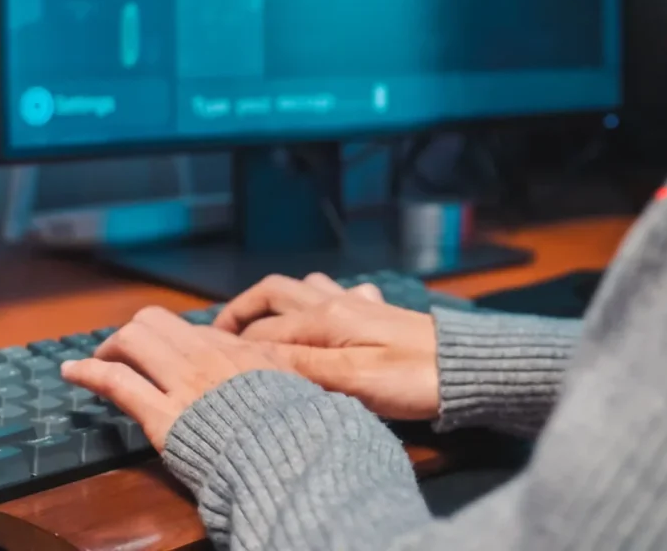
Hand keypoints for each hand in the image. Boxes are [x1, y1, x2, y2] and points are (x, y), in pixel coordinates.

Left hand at [62, 306, 294, 450]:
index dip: (169, 338)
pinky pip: (117, 381)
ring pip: (133, 339)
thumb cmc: (291, 420)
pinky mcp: (161, 414)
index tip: (162, 351)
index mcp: (235, 347)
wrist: (283, 449)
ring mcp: (181, 381)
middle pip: (154, 321)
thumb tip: (265, 360)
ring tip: (97, 361)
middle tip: (123, 353)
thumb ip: (271, 363)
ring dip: (109, 348)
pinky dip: (88, 372)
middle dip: (133, 333)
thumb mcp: (291, 378)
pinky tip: (71, 372)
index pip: (189, 329)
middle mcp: (204, 354)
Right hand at [214, 273, 439, 420]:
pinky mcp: (377, 313)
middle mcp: (336, 301)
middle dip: (242, 311)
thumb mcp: (353, 379)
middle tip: (217, 337)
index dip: (230, 345)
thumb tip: (247, 357)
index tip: (201, 361)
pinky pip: (336, 295)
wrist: (465, 367)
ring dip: (276, 302)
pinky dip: (315, 303)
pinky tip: (321, 320)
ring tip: (258, 327)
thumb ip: (301, 366)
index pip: (262, 330)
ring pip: (304, 288)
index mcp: (325, 318)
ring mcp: (357, 304)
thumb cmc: (412, 378)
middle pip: (275, 292)